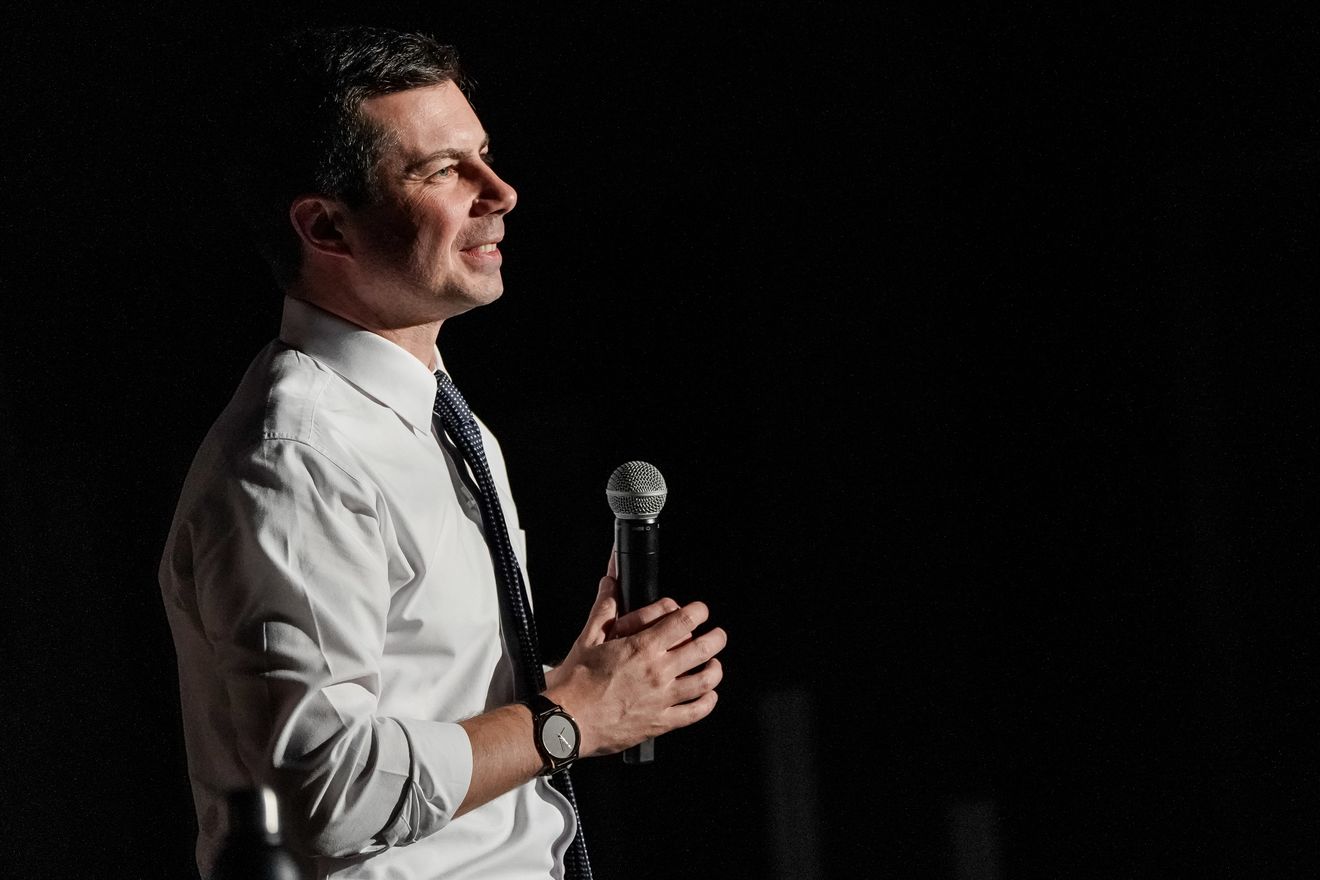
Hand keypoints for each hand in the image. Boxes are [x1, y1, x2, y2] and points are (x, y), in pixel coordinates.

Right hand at [544, 552, 725, 757]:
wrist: (567, 721)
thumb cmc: (575, 683)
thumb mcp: (587, 639)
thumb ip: (603, 609)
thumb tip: (609, 584)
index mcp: (642, 647)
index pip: (684, 621)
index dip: (698, 612)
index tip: (701, 611)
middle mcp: (658, 672)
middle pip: (703, 649)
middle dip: (716, 638)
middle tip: (718, 635)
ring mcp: (662, 699)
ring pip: (704, 681)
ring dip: (715, 670)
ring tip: (714, 665)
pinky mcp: (660, 723)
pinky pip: (693, 713)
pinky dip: (707, 703)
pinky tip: (708, 697)